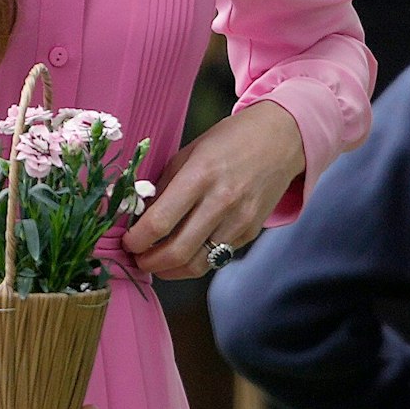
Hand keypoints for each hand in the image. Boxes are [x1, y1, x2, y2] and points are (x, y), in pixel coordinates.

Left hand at [122, 100, 303, 279]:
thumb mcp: (190, 152)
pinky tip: (185, 251)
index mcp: (200, 175)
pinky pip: (216, 257)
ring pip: (197, 264)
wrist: (282, 138)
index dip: (135, 240)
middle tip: (137, 259)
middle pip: (176, 252)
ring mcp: (240, 220)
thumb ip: (165, 185)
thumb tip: (138, 217)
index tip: (127, 241)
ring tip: (157, 263)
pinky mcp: (250, 231)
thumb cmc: (231, 140)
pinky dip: (195, 260)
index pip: (159, 222)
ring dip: (170, 270)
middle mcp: (222, 201)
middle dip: (149, 263)